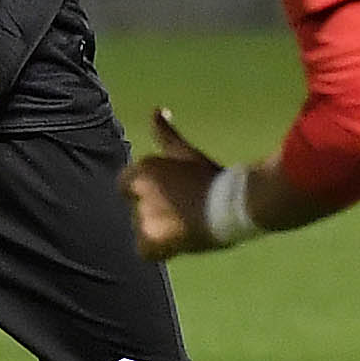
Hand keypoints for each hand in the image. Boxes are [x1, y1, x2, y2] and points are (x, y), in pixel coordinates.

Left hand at [121, 107, 220, 261]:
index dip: (148, 190)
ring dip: (159, 228)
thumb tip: (156, 110)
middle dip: (155, 209)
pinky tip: (179, 243)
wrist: (233, 203)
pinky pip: (145, 250)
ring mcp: (141, 219)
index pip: (126, 184)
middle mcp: (137, 194)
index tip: (170, 194)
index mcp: (141, 170)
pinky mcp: (150, 242)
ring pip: (143, 228)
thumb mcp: (185, 152)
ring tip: (187, 226)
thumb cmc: (211, 176)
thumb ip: (165, 133)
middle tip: (184, 210)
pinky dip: (159, 249)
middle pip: (137, 207)